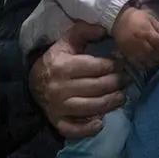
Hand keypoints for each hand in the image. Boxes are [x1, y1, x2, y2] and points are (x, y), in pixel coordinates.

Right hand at [29, 22, 126, 139]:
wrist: (33, 83)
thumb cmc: (55, 61)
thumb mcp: (66, 42)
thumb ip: (83, 32)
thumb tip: (104, 29)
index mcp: (63, 66)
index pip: (96, 67)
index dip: (113, 66)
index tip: (121, 65)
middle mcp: (60, 87)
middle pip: (97, 87)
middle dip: (116, 83)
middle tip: (125, 81)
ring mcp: (58, 106)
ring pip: (91, 107)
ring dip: (111, 103)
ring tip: (121, 97)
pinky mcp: (57, 121)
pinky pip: (74, 129)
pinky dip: (89, 128)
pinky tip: (101, 122)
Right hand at [112, 6, 158, 69]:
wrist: (118, 19)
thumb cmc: (137, 18)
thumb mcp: (151, 18)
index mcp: (147, 32)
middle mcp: (140, 41)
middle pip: (153, 53)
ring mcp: (132, 48)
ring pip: (145, 60)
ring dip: (153, 63)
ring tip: (156, 63)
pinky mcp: (126, 52)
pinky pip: (135, 62)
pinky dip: (142, 66)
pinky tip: (146, 65)